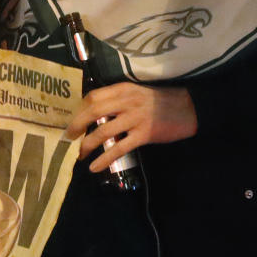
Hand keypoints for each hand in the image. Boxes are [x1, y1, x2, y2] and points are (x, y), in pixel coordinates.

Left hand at [66, 84, 196, 172]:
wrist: (189, 108)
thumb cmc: (162, 102)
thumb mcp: (138, 93)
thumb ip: (118, 100)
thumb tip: (95, 114)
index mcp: (124, 89)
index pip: (93, 96)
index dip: (78, 109)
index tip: (71, 120)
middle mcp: (127, 101)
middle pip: (93, 112)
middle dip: (76, 126)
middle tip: (67, 139)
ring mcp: (135, 118)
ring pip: (103, 131)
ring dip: (87, 145)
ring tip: (79, 155)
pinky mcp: (144, 134)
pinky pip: (119, 148)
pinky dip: (104, 158)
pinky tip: (95, 167)